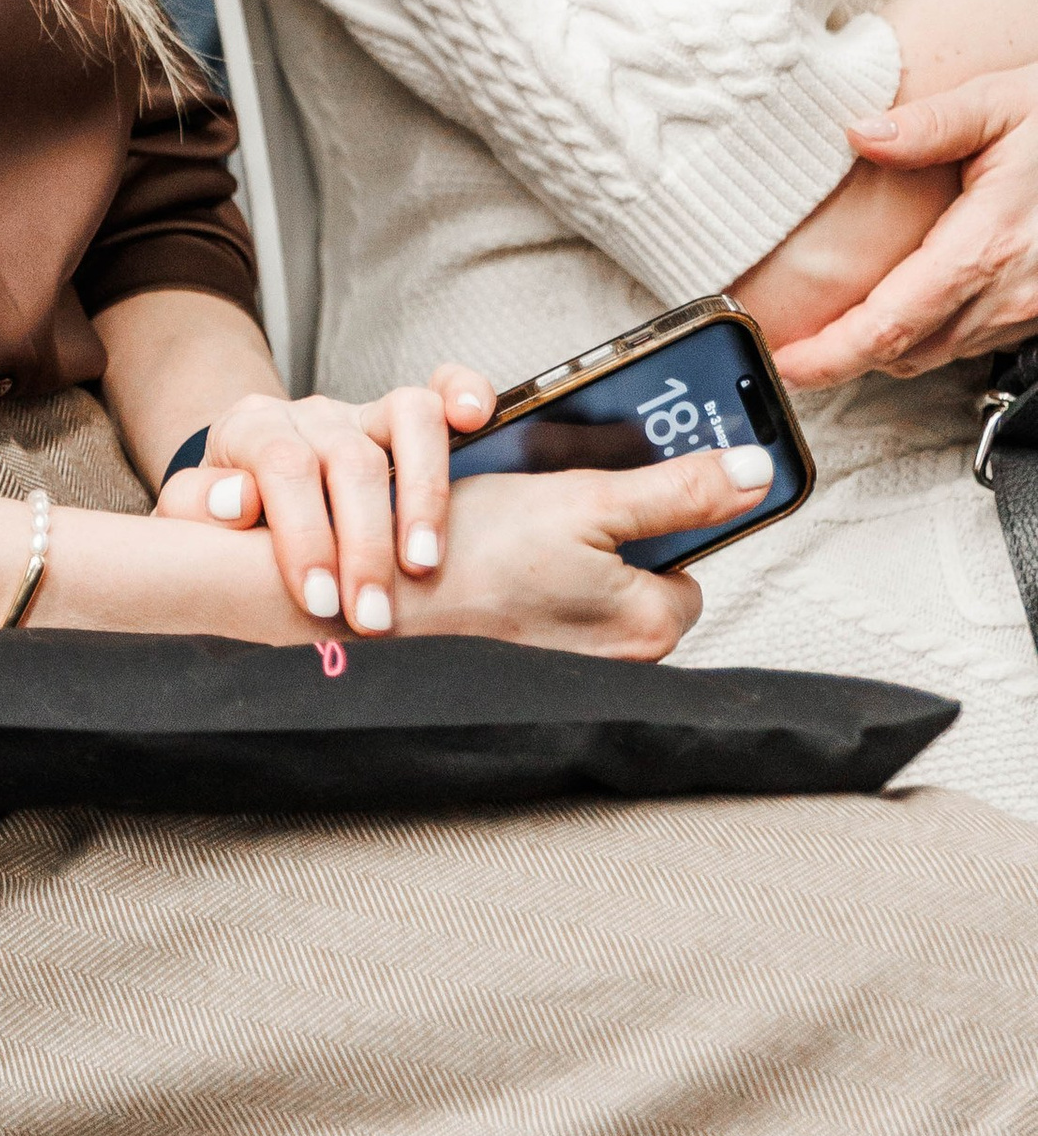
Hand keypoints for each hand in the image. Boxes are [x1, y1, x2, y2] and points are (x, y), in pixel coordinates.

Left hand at [157, 369, 494, 635]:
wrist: (246, 479)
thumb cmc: (224, 515)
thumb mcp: (189, 517)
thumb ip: (196, 507)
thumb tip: (238, 501)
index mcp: (252, 430)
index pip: (283, 467)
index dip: (304, 534)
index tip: (319, 601)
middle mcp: (312, 416)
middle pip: (350, 458)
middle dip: (365, 544)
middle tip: (373, 616)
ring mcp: (362, 414)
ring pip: (407, 417)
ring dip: (424, 493)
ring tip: (425, 563)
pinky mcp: (403, 421)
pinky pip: (438, 392)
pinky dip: (463, 394)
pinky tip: (477, 422)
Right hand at [405, 448, 767, 659]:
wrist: (380, 602)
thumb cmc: (477, 557)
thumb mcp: (584, 498)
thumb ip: (676, 489)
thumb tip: (755, 473)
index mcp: (648, 626)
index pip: (686, 562)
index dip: (653, 516)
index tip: (615, 490)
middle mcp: (617, 659)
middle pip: (637, 570)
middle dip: (601, 529)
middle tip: (557, 498)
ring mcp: (568, 662)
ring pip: (588, 581)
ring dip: (560, 543)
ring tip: (517, 518)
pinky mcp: (524, 658)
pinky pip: (546, 600)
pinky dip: (526, 570)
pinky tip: (493, 546)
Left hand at [777, 70, 1037, 384]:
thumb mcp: (1000, 101)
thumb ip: (929, 123)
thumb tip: (859, 133)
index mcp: (988, 243)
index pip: (893, 321)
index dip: (833, 352)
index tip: (787, 362)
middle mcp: (1011, 290)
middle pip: (908, 352)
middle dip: (843, 358)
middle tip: (788, 352)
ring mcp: (1029, 308)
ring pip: (937, 353)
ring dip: (883, 350)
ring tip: (829, 334)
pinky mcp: (1037, 311)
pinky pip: (969, 341)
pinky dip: (924, 336)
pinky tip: (895, 312)